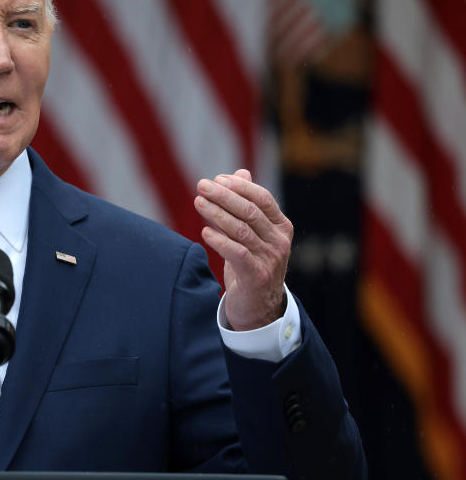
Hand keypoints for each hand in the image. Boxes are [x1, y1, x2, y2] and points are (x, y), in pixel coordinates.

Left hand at [193, 169, 292, 330]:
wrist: (259, 306)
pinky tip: (205, 232)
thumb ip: (247, 204)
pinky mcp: (256, 276)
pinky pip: (237, 253)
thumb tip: (240, 172)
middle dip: (223, 196)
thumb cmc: (252, 263)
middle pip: (250, 211)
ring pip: (241, 230)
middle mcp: (279, 241)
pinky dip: (220, 240)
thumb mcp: (253, 233)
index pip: (262, 198)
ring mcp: (270, 259)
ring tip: (198, 203)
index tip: (217, 179)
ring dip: (217, 214)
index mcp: (281, 226)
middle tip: (201, 185)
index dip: (239, 186)